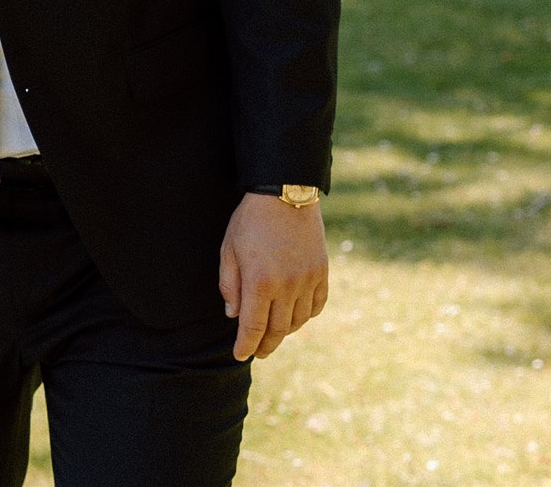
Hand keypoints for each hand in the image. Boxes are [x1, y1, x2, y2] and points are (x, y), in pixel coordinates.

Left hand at [219, 192, 327, 360]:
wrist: (285, 195)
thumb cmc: (250, 221)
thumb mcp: (228, 250)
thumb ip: (229, 285)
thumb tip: (233, 316)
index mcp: (260, 282)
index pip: (253, 326)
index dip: (246, 344)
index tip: (240, 355)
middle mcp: (287, 287)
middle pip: (278, 329)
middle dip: (266, 345)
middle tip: (258, 353)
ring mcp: (308, 281)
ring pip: (299, 320)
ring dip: (286, 332)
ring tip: (274, 335)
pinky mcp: (322, 273)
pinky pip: (317, 305)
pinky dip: (307, 316)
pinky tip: (297, 318)